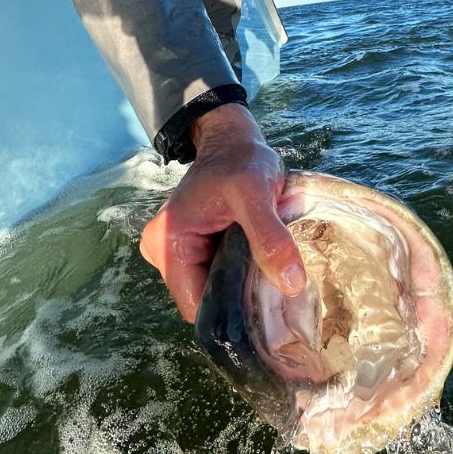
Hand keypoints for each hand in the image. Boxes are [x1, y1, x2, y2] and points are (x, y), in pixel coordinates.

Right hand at [140, 103, 306, 322]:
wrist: (234, 140)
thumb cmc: (241, 161)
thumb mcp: (256, 194)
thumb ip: (270, 238)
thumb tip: (291, 284)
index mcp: (167, 243)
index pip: (196, 306)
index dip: (232, 313)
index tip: (270, 308)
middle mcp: (161, 251)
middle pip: (203, 300)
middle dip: (239, 300)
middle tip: (278, 290)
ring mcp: (173, 250)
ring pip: (211, 289)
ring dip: (240, 286)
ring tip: (272, 276)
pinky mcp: (190, 247)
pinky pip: (215, 275)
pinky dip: (238, 274)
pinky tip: (261, 265)